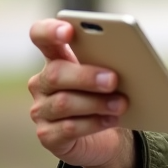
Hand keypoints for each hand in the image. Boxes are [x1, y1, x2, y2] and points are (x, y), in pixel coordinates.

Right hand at [27, 19, 136, 167]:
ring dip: (96, 103)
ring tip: (121, 103)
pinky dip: (93, 123)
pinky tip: (111, 119)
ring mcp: (41, 110)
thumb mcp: (109, 75)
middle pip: (55, 73)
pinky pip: (68, 128)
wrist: (107, 136)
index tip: (68, 30)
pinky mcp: (48, 135)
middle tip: (113, 79)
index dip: (50, 31)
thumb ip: (109, 62)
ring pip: (64, 103)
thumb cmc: (106, 95)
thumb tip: (127, 59)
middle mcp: (42, 82)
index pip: (40, 35)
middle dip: (86, 76)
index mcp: (55, 57)